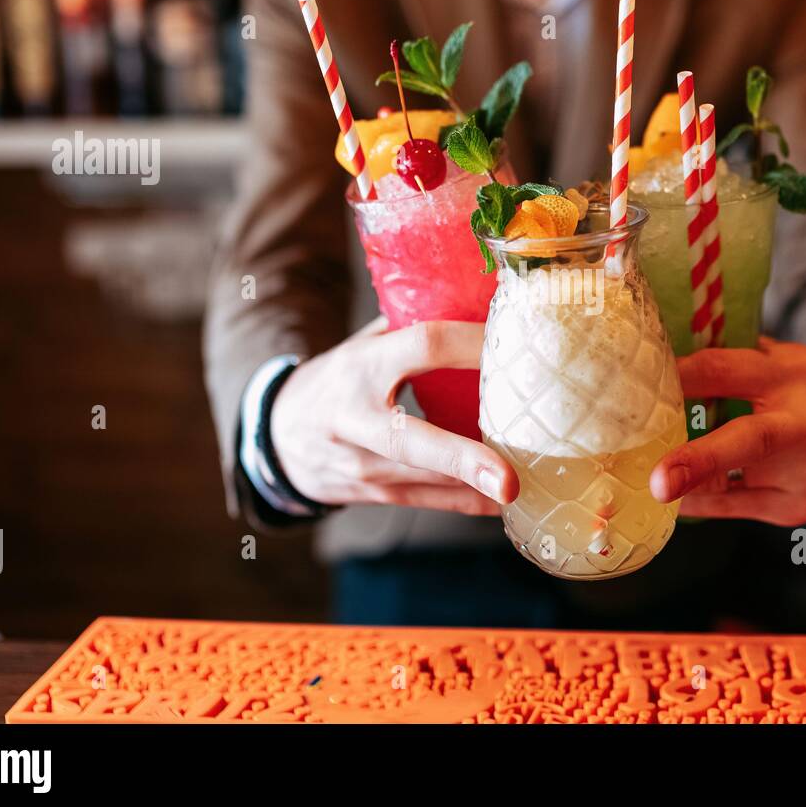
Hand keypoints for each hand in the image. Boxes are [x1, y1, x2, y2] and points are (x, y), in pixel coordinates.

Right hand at [270, 316, 517, 513]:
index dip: (469, 344)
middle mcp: (356, 420)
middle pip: (414, 442)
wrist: (275, 440)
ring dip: (480, 486)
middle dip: (464, 461)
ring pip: (428, 482)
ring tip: (529, 484)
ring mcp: (362, 465)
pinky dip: (471, 503)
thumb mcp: (358, 347)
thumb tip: (476, 303)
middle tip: (509, 479)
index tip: (510, 346)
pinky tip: (505, 503)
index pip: (423, 346)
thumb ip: (408, 330)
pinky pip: (431, 502)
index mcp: (360, 367)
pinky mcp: (373, 495)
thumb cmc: (333, 383)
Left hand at [649, 337, 805, 524]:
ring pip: (731, 486)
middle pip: (748, 441)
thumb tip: (666, 367)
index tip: (646, 385)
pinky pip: (735, 509)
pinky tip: (680, 495)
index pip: (727, 371)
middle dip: (699, 461)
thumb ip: (734, 363)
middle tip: (658, 480)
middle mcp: (804, 425)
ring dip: (686, 483)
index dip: (684, 377)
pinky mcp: (798, 507)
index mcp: (791, 375)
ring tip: (654, 478)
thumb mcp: (784, 361)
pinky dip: (701, 500)